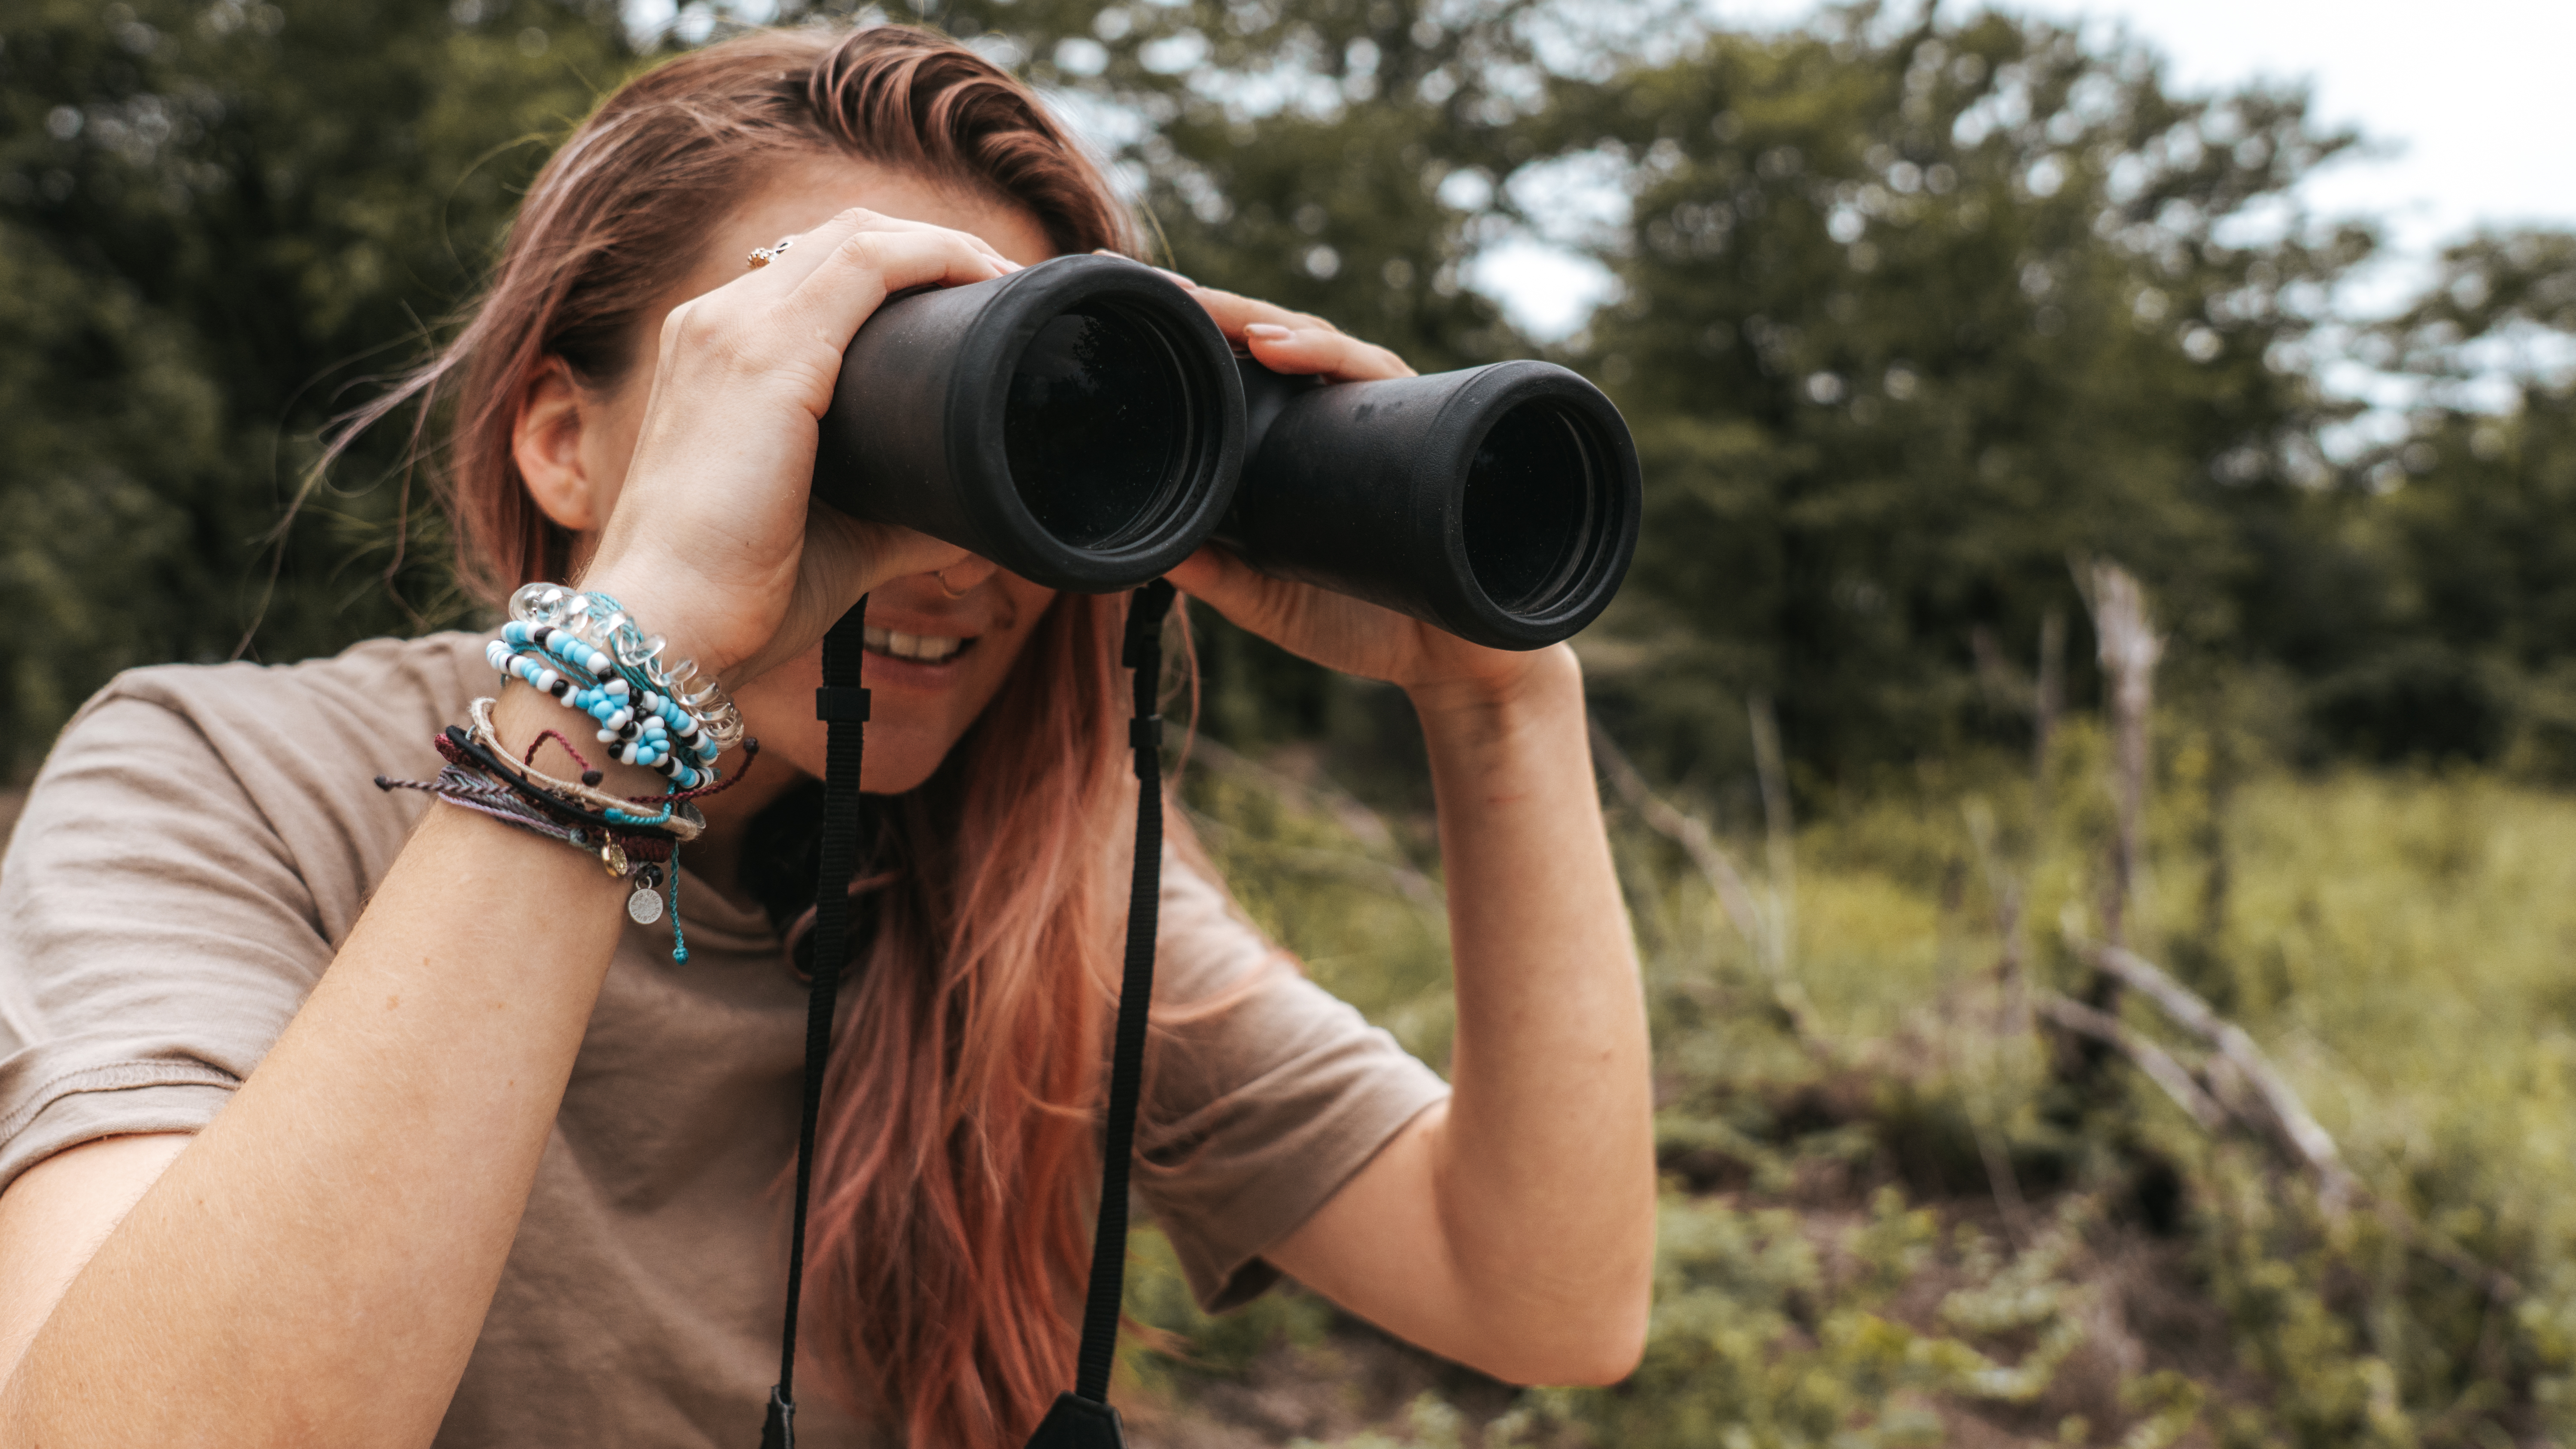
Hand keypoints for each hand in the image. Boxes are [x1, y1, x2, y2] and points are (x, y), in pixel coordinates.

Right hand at [581, 209, 1020, 684]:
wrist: (669, 624)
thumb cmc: (740, 590)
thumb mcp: (840, 530)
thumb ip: (902, 507)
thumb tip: (973, 512)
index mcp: (719, 351)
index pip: (817, 271)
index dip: (904, 269)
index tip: (973, 306)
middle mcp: (719, 321)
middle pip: (843, 239)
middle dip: (933, 247)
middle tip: (1002, 290)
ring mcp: (735, 327)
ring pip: (859, 238)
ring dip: (946, 246)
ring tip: (1005, 286)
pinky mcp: (767, 354)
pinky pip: (870, 266)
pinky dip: (938, 258)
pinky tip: (985, 281)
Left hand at [1166, 284, 1570, 712]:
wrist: (1451, 658)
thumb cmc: (1363, 622)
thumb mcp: (1269, 600)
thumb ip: (1218, 577)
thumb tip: (1151, 555)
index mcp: (1296, 443)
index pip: (1244, 372)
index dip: (1199, 336)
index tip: (1143, 307)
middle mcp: (1339, 416)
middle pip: (1275, 339)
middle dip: (1217, 309)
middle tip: (1161, 291)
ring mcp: (1383, 414)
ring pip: (1321, 342)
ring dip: (1261, 320)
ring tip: (1210, 313)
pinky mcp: (1426, 424)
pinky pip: (1376, 373)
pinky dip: (1328, 353)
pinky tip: (1282, 347)